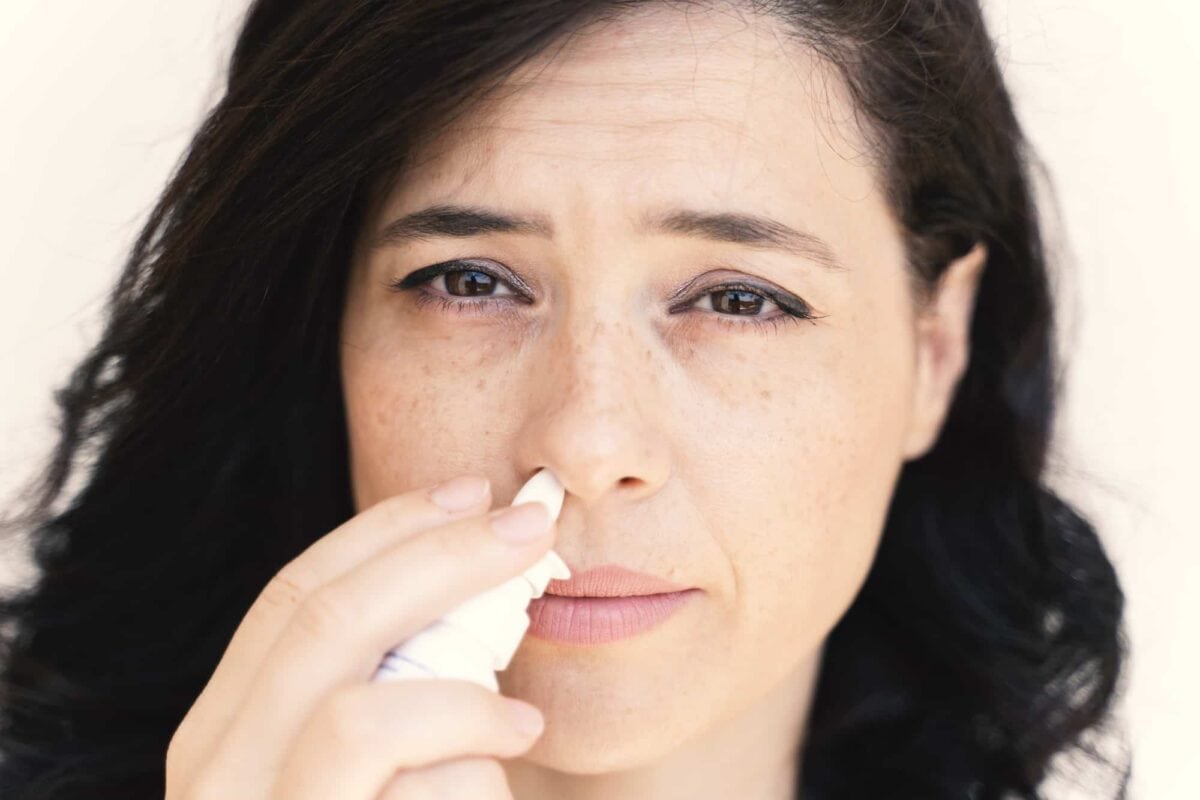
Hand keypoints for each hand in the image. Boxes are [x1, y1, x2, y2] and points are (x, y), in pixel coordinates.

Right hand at [164, 474, 555, 798]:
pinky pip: (386, 771)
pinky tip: (515, 753)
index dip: (384, 530)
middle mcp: (216, 774)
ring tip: (523, 685)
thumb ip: (397, 684)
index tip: (469, 489)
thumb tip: (475, 581)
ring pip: (343, 696)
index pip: (293, 597)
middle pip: (317, 617)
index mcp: (231, 733)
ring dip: (452, 665)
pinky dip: (460, 748)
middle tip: (529, 523)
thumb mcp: (385, 762)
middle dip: (435, 551)